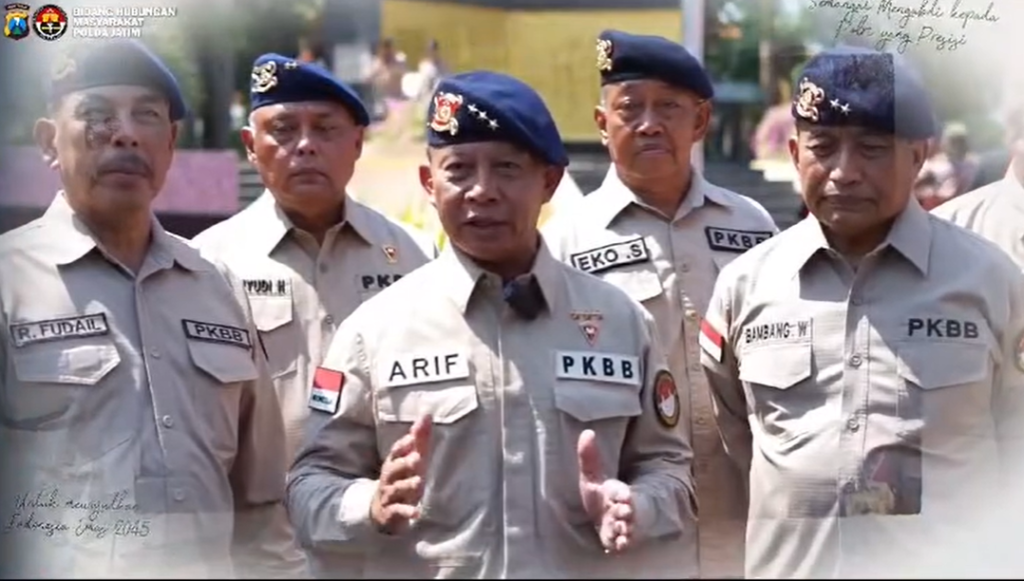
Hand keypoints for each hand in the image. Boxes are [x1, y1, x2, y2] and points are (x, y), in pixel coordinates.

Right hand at [370, 414, 432, 534]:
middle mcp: (389, 478)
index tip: (413, 437)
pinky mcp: (391, 512)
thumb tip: (426, 415)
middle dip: (404, 463)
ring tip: (419, 482)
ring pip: (396, 489)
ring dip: (407, 486)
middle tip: (417, 459)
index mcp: (393, 463)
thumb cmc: (402, 479)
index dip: (403, 445)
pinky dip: (407, 512)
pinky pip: (398, 511)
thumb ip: (419, 439)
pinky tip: (417, 512)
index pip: (395, 451)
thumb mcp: (411, 460)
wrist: (382, 510)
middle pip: (393, 469)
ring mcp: (389, 495)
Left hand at [577, 429, 634, 552]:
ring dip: (624, 528)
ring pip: (628, 527)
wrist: (606, 520)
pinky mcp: (620, 541)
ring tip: (619, 528)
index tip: (625, 495)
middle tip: (623, 511)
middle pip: (628, 510)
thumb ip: (589, 457)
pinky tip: (620, 545)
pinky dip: (622, 544)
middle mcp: (623, 509)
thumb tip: (587, 432)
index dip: (623, 493)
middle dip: (626, 511)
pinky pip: (623, 544)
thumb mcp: (592, 477)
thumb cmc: (600, 497)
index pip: (622, 492)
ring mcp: (623, 526)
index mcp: (617, 492)